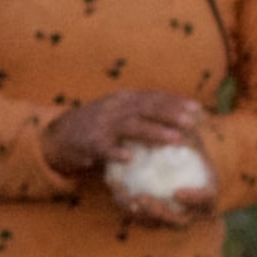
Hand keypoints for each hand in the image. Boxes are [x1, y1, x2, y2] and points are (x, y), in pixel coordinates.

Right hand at [42, 92, 216, 227]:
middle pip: (146, 108)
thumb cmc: (96, 129)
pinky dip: (116, 152)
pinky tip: (130, 159)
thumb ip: (141, 115)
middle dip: (171, 114)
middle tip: (193, 122)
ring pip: (131, 126)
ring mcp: (101, 125)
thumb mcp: (118, 114)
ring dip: (154, 132)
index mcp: (123, 100)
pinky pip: (104, 149)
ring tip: (175, 139)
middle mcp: (114, 108)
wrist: (58, 136)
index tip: (198, 109)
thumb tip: (176, 121)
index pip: (153, 97)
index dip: (176, 102)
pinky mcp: (88, 144)